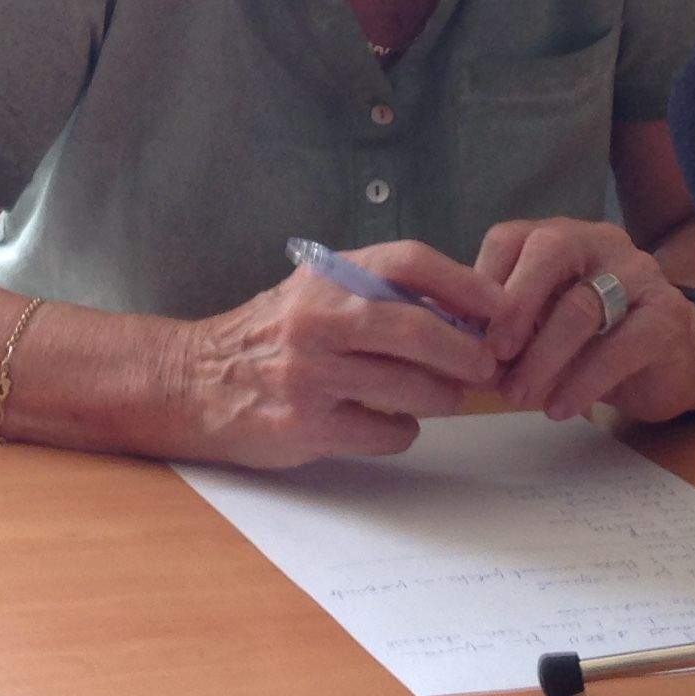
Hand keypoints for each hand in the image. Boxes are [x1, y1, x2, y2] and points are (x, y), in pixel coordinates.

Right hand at [176, 243, 503, 467]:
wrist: (194, 381)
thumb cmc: (271, 334)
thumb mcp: (316, 291)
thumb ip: (377, 291)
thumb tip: (465, 310)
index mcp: (326, 277)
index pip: (409, 262)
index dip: (465, 283)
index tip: (500, 307)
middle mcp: (317, 319)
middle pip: (417, 330)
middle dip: (466, 353)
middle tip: (486, 366)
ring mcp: (310, 375)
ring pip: (409, 389)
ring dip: (443, 397)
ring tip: (445, 397)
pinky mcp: (306, 426)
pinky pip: (384, 433)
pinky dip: (401, 430)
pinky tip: (390, 422)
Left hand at [474, 218, 694, 425]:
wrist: (668, 364)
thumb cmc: (590, 342)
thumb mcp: (540, 330)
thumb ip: (502, 332)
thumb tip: (453, 353)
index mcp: (559, 238)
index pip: (510, 238)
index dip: (481, 281)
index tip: (464, 331)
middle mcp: (599, 242)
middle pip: (550, 249)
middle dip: (515, 304)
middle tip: (493, 355)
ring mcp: (639, 274)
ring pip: (582, 305)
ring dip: (542, 357)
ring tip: (517, 395)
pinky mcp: (666, 316)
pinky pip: (621, 346)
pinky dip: (583, 382)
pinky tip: (559, 408)